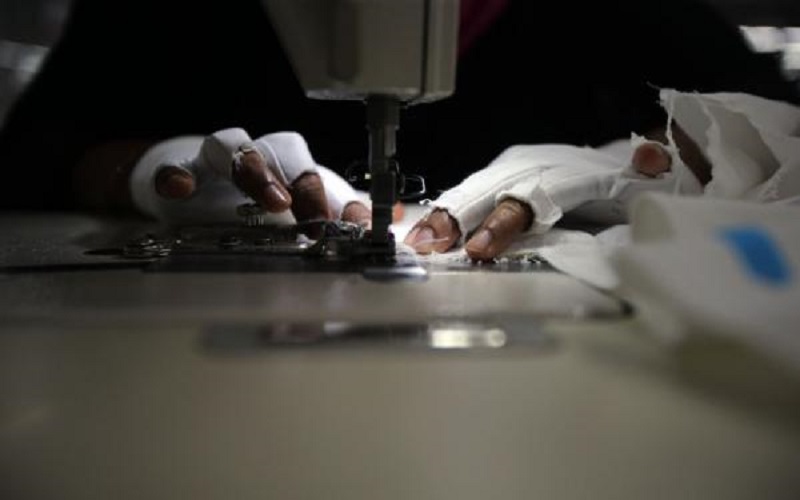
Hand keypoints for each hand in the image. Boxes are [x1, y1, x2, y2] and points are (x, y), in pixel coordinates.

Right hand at [131, 128, 369, 225]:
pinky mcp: (179, 170)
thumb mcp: (298, 212)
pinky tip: (181, 190)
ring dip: (254, 170)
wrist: (188, 187)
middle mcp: (259, 158)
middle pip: (284, 150)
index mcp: (289, 169)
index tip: (361, 226)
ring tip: (270, 200)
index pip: (323, 173)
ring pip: (234, 146)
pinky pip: (175, 166)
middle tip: (316, 215)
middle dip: (304, 182)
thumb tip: (397, 218)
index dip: (345, 197)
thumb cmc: (248, 199)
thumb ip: (342, 217)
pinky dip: (178, 176)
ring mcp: (218, 162)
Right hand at [404, 138, 691, 260]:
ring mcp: (510, 173)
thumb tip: (653, 157)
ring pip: (473, 191)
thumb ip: (645, 174)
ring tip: (419, 241)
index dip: (503, 224)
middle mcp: (531, 167)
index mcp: (565, 172)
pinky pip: (469, 196)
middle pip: (490, 191)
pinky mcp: (497, 183)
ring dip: (445, 216)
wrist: (607, 165)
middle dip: (458, 217)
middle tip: (432, 244)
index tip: (480, 248)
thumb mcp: (643, 182)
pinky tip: (425, 234)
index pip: (529, 199)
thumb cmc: (623, 183)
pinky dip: (446, 214)